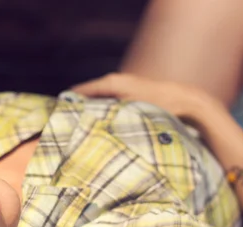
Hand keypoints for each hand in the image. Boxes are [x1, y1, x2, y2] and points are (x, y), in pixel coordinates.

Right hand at [71, 73, 221, 120]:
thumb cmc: (159, 107)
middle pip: (86, 95)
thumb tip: (85, 127)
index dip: (68, 104)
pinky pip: (107, 102)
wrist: (185, 101)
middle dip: (77, 109)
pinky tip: (98, 126)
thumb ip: (106, 117)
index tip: (57, 118)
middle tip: (66, 127)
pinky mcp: (128, 94)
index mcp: (110, 83)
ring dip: (89, 112)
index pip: (79, 92)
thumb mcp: (130, 113)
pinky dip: (101, 111)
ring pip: (97, 100)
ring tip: (79, 129)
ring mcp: (121, 86)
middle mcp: (114, 81)